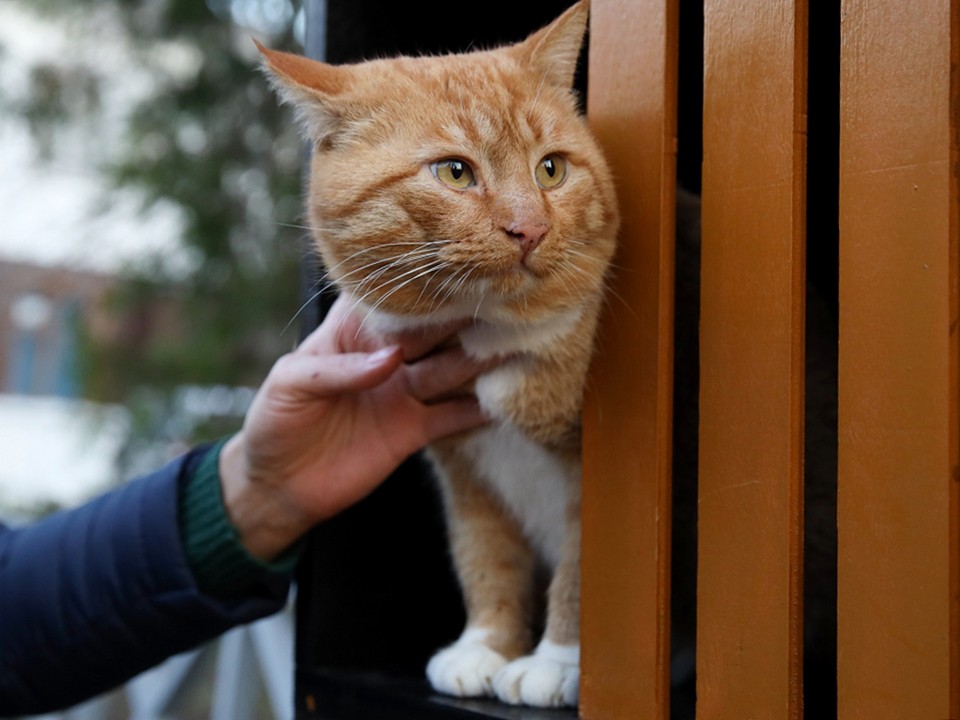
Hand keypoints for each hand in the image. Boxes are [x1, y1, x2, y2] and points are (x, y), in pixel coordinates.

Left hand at [218, 295, 491, 559]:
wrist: (277, 489)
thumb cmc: (274, 422)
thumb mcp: (291, 385)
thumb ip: (339, 370)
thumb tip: (392, 357)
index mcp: (351, 332)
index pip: (391, 302)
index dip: (421, 288)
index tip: (457, 273)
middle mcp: (385, 356)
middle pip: (432, 333)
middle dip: (463, 319)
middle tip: (503, 303)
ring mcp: (402, 393)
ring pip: (450, 370)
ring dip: (480, 360)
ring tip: (515, 343)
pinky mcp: (414, 431)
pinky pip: (453, 417)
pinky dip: (479, 410)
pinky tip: (507, 398)